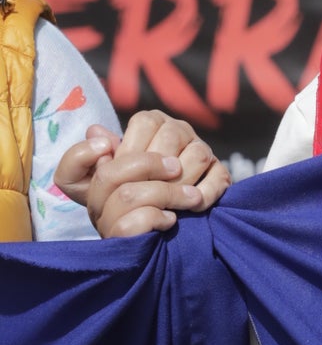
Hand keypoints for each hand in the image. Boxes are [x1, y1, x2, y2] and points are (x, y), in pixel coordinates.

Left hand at [55, 110, 230, 237]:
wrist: (140, 222)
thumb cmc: (109, 197)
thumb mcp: (83, 182)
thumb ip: (79, 160)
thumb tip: (97, 135)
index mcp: (147, 123)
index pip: (145, 123)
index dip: (134, 152)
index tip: (125, 179)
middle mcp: (178, 130)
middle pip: (173, 136)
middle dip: (156, 170)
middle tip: (145, 194)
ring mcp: (201, 149)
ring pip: (199, 153)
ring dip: (182, 182)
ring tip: (168, 203)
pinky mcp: (220, 173)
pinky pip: (219, 176)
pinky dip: (205, 193)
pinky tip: (191, 208)